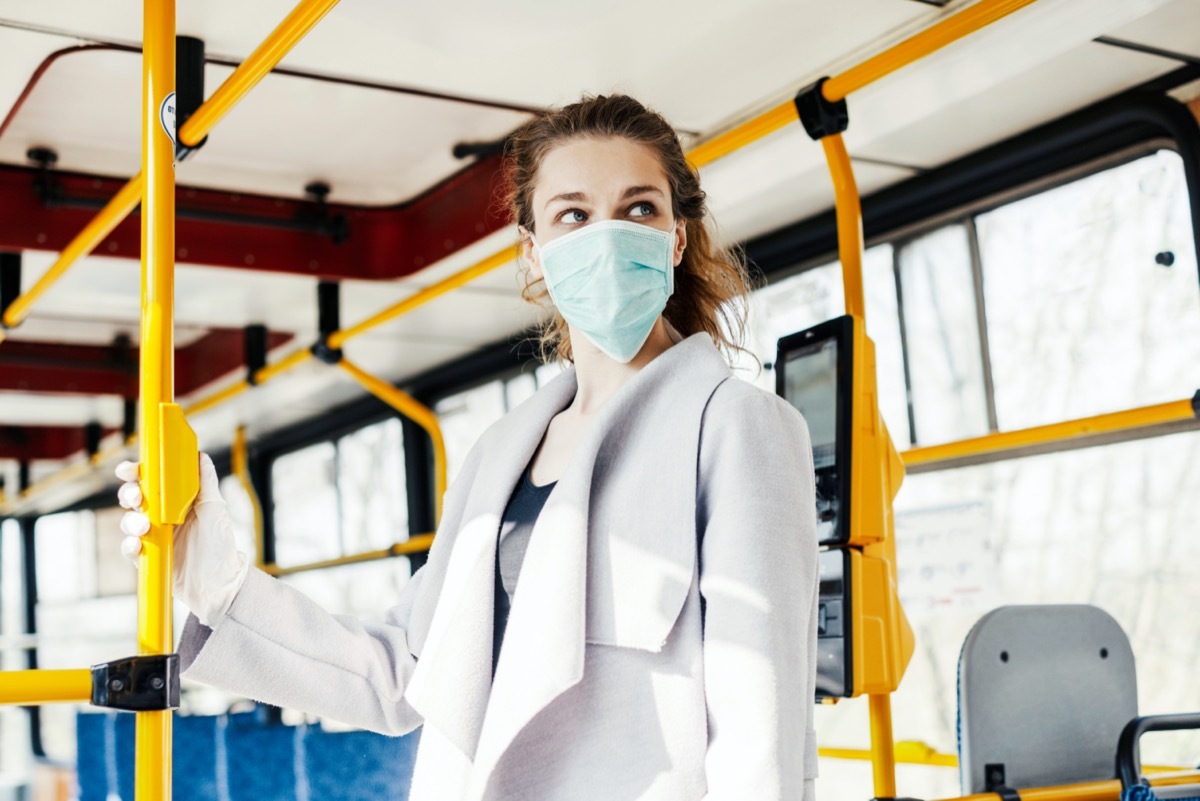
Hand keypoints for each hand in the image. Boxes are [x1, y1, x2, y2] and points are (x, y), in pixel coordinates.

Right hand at [116, 453, 250, 626]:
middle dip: (129, 494)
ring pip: (129, 522)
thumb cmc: (220, 545)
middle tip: (136, 498)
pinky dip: (129, 545)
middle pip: (134, 499)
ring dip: (131, 521)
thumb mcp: (215, 510)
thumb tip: (200, 455)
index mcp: (176, 501)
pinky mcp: (148, 557)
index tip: (129, 470)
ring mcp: (153, 537)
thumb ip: (205, 483)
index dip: (136, 473)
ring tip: (143, 527)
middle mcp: (162, 516)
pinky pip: (130, 549)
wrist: (220, 583)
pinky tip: (138, 545)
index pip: (151, 481)